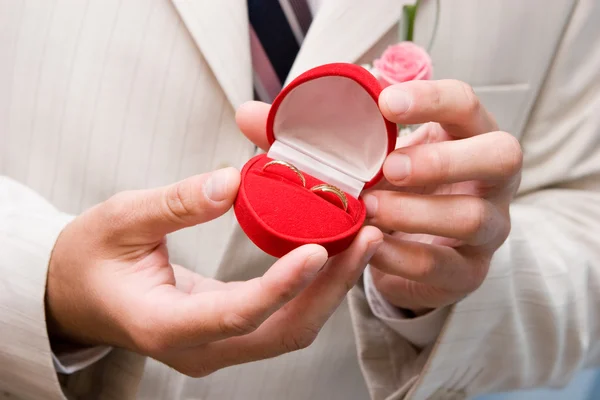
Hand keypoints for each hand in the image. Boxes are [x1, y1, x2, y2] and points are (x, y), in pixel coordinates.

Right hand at [47, 167, 381, 376]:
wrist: (76, 294)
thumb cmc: (89, 259)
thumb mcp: (120, 220)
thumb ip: (175, 204)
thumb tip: (230, 182)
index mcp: (163, 325)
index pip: (235, 314)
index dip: (280, 287)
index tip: (319, 249)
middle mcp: (199, 348)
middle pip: (282, 331)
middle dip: (329, 288)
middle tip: (366, 236)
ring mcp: (217, 346)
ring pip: (290, 329)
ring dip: (330, 289)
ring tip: (362, 240)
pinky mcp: (229, 333)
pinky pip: (282, 318)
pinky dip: (313, 289)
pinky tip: (333, 253)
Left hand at [362, 80, 522, 311]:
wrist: (417, 251)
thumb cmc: (411, 189)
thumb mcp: (402, 157)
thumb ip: (382, 140)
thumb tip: (340, 113)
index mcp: (476, 138)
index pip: (468, 106)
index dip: (432, 100)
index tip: (386, 103)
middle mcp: (497, 181)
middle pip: (502, 157)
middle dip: (442, 160)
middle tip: (390, 167)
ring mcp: (492, 228)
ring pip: (471, 217)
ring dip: (413, 212)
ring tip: (370, 208)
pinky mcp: (471, 272)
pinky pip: (440, 265)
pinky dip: (398, 256)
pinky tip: (369, 244)